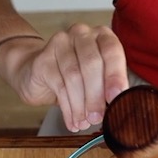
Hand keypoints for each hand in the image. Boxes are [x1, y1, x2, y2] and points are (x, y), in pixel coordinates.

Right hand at [0, 23, 129, 131]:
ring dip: (80, 105)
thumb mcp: (98, 79)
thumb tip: (118, 108)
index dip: (115, 75)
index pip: (111, 51)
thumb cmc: (75, 76)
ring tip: (84, 123)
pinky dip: (68, 108)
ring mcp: (60, 43)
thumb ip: (109, 88)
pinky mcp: (43, 59)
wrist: (39, 72)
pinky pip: (58, 86)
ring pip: (73, 76)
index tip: (116, 97)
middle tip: (97, 118)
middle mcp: (81, 34)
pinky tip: (72, 121)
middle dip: (96, 95)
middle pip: (91, 64)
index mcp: (101, 35)